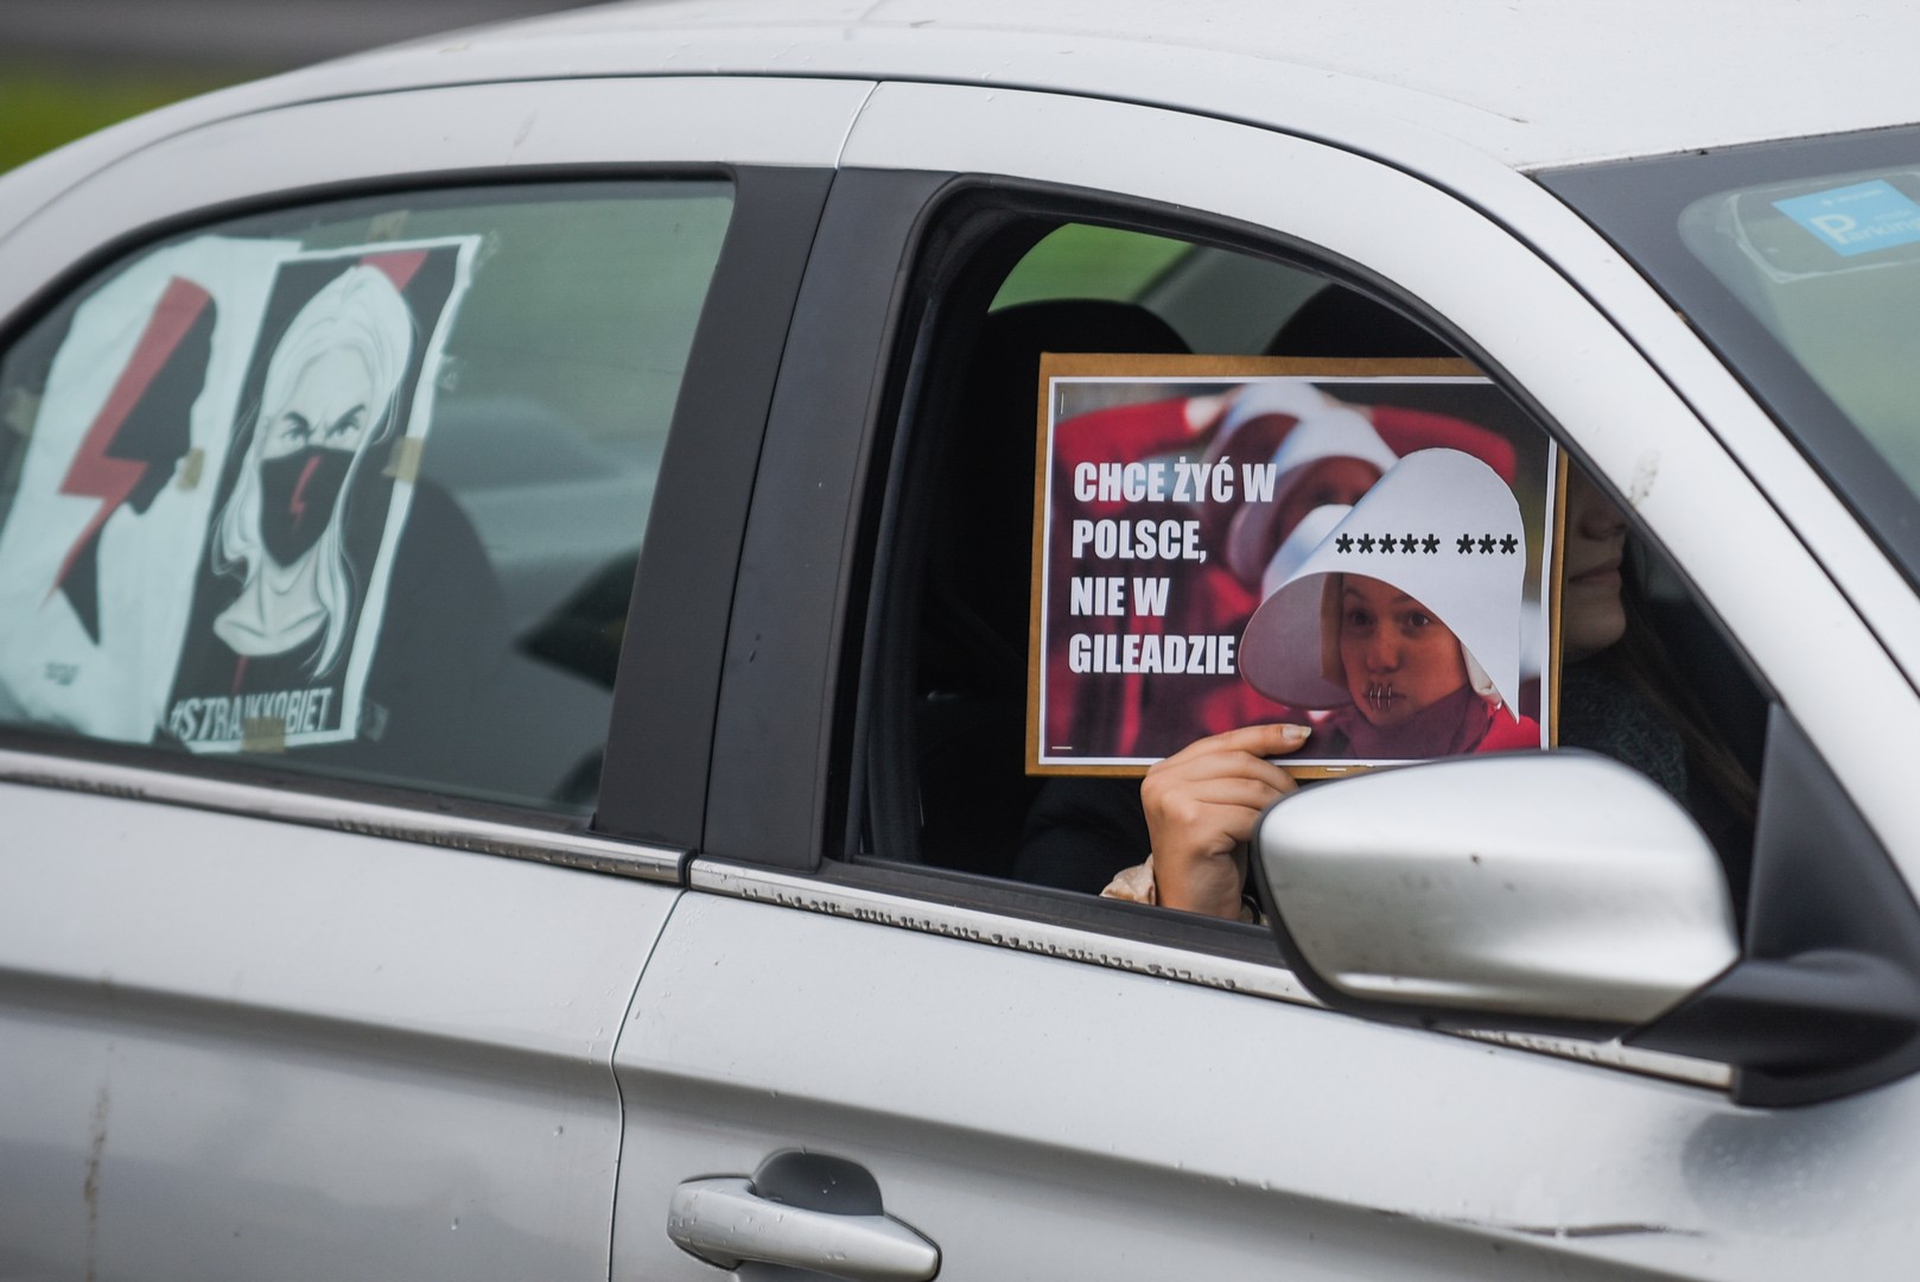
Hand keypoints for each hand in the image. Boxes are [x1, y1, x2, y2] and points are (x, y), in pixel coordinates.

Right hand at [1141, 723, 1308, 918]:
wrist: (1193, 908)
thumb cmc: (1209, 860)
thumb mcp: (1216, 806)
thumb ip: (1233, 774)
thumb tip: (1286, 740)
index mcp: (1164, 772)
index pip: (1222, 742)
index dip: (1263, 735)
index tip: (1296, 735)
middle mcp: (1162, 782)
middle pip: (1238, 761)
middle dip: (1277, 776)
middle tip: (1292, 796)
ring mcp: (1173, 802)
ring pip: (1249, 788)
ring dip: (1275, 804)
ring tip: (1280, 820)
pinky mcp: (1192, 825)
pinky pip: (1248, 815)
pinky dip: (1265, 826)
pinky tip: (1263, 837)